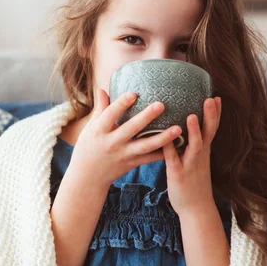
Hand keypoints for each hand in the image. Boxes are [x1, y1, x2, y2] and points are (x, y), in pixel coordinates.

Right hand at [67, 88, 183, 189]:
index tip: (134, 93)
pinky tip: (178, 146)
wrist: (88, 176)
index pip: (110, 115)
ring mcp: (123, 154)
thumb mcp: (90, 128)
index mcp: (99, 131)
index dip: (121, 104)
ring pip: (145, 146)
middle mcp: (112, 143)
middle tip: (161, 105)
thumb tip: (103, 89)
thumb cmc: (88, 147)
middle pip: (131, 128)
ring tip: (178, 128)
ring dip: (163, 138)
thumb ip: (100, 109)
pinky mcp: (132, 163)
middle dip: (146, 117)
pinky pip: (150, 158)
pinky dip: (164, 153)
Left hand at [162, 97, 221, 216]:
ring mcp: (190, 164)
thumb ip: (191, 144)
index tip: (216, 97)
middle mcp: (199, 155)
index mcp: (203, 151)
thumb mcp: (196, 160)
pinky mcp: (177, 174)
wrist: (195, 209)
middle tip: (211, 98)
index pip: (212, 129)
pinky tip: (165, 138)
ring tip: (192, 116)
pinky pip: (173, 159)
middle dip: (210, 116)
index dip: (215, 114)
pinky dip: (170, 148)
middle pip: (208, 133)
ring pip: (194, 145)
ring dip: (195, 131)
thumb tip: (183, 127)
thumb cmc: (193, 182)